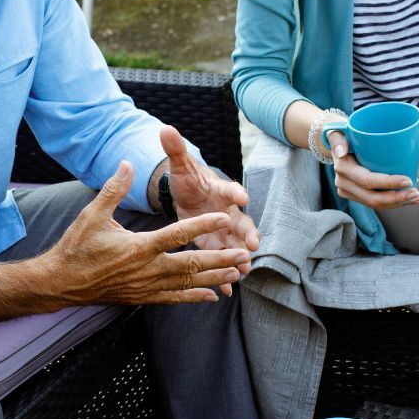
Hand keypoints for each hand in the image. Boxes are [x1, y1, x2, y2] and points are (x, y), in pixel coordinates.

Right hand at [46, 161, 249, 304]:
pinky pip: (174, 298)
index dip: (203, 225)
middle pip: (191, 264)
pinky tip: (212, 296)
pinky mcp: (142, 297)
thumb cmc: (77, 247)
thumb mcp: (92, 214)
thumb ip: (114, 189)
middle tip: (243, 254)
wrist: (62, 282)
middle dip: (220, 259)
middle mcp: (147, 269)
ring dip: (213, 278)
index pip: (178, 234)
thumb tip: (128, 164)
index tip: (224, 217)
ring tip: (236, 273)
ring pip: (187, 283)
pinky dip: (194, 297)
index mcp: (138, 247)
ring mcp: (146, 286)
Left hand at [161, 126, 259, 288]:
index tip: (242, 198)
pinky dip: (225, 275)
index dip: (236, 193)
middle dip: (247, 233)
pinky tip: (228, 290)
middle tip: (253, 243)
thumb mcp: (180, 166)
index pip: (230, 190)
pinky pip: (223, 261)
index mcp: (220, 190)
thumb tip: (165, 128)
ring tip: (245, 270)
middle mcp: (228, 211)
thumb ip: (175, 149)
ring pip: (236, 245)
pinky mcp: (216, 245)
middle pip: (242, 222)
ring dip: (241, 257)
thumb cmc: (187, 180)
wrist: (188, 195)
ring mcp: (224, 231)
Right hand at [325, 130, 418, 210]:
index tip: (409, 180)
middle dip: (397, 198)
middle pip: (373, 198)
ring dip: (399, 203)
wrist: (337, 144)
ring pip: (376, 204)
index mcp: (343, 169)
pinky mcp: (356, 196)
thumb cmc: (343, 135)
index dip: (389, 183)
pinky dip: (394, 203)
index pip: (368, 181)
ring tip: (418, 198)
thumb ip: (338, 139)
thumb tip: (341, 152)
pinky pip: (376, 203)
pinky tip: (409, 200)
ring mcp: (349, 192)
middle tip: (417, 193)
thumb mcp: (338, 132)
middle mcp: (344, 184)